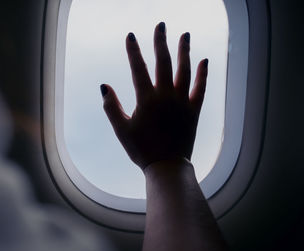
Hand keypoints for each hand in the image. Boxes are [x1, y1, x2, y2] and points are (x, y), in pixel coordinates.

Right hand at [101, 22, 207, 169]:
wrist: (167, 166)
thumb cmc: (141, 149)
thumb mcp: (121, 130)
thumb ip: (111, 107)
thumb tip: (104, 86)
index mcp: (146, 100)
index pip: (138, 68)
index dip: (133, 51)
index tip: (131, 36)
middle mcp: (166, 96)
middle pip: (164, 62)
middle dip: (161, 41)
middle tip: (161, 25)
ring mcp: (182, 102)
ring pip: (184, 70)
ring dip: (184, 51)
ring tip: (185, 34)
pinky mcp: (193, 110)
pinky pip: (200, 88)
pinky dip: (203, 74)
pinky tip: (204, 60)